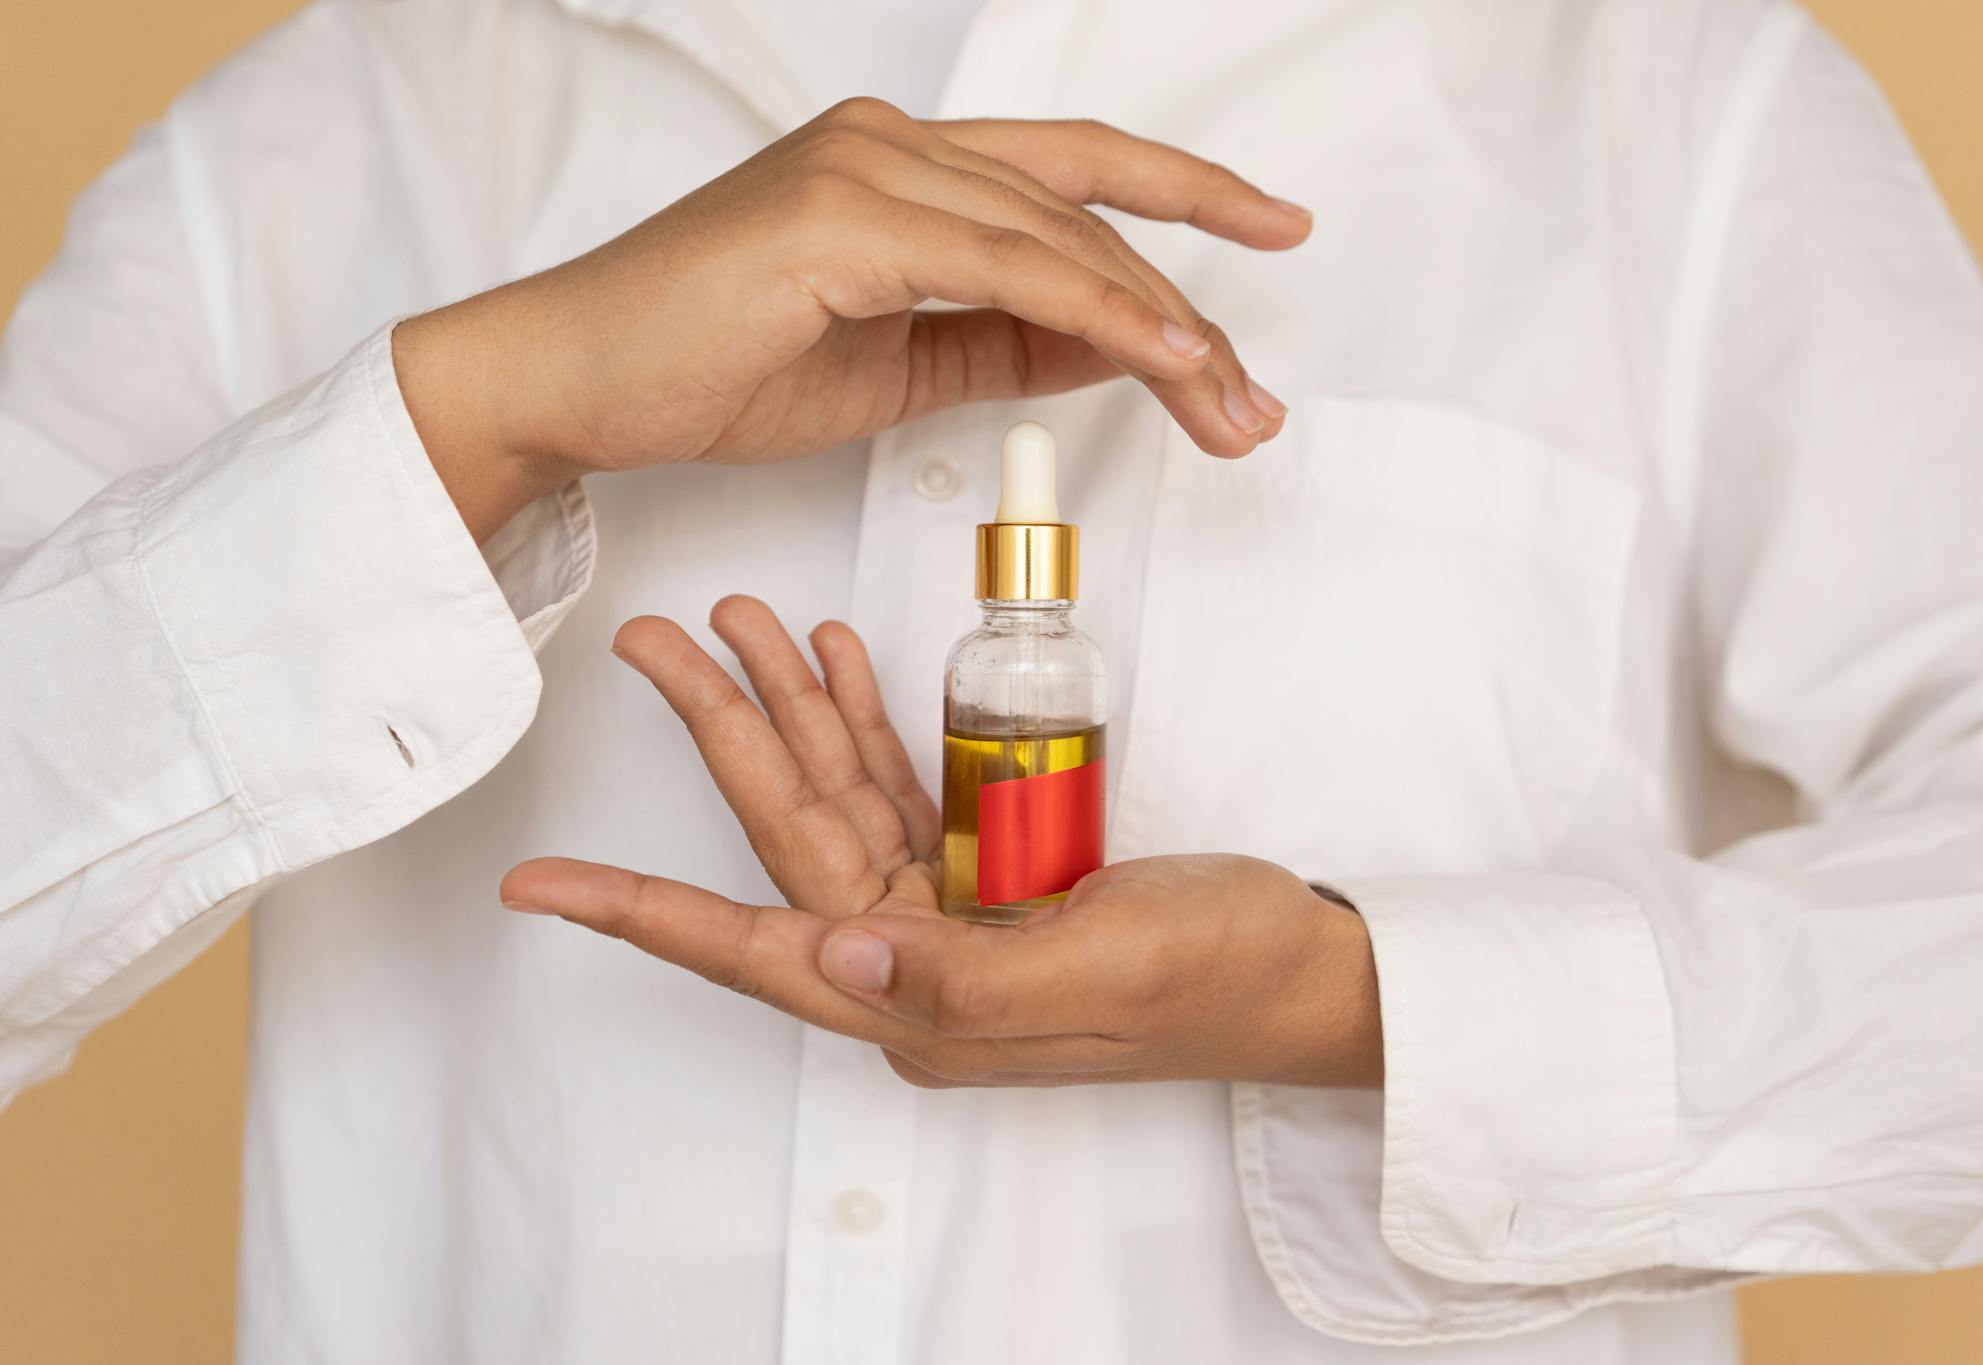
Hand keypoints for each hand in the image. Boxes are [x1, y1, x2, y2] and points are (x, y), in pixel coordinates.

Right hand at [395, 98, 1309, 539]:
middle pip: (1086, 215)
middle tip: (1251, 399)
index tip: (1270, 228)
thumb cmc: (708, 366)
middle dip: (1186, 311)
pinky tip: (1164, 357)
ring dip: (1162, 329)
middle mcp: (891, 146)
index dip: (1182, 196)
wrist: (576, 382)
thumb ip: (1000, 342)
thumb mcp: (892, 365)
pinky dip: (1098, 313)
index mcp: (899, 168)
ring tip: (1227, 404)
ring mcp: (866, 170)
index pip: (1071, 174)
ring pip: (1062, 241)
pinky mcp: (841, 219)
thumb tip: (1109, 347)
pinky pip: (1006, 268)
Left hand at [499, 599, 1381, 1088]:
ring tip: (735, 619)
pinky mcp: (998, 863)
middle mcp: (917, 960)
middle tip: (658, 644)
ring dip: (790, 709)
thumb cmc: (1222, 978)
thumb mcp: (1103, 974)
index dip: (645, 914)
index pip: (759, 948)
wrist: (1311, 969)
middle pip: (790, 837)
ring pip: (841, 796)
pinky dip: (868, 721)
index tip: (542, 886)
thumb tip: (829, 960)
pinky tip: (831, 661)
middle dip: (721, 740)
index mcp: (921, 1004)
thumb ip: (964, 983)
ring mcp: (954, 909)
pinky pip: (906, 785)